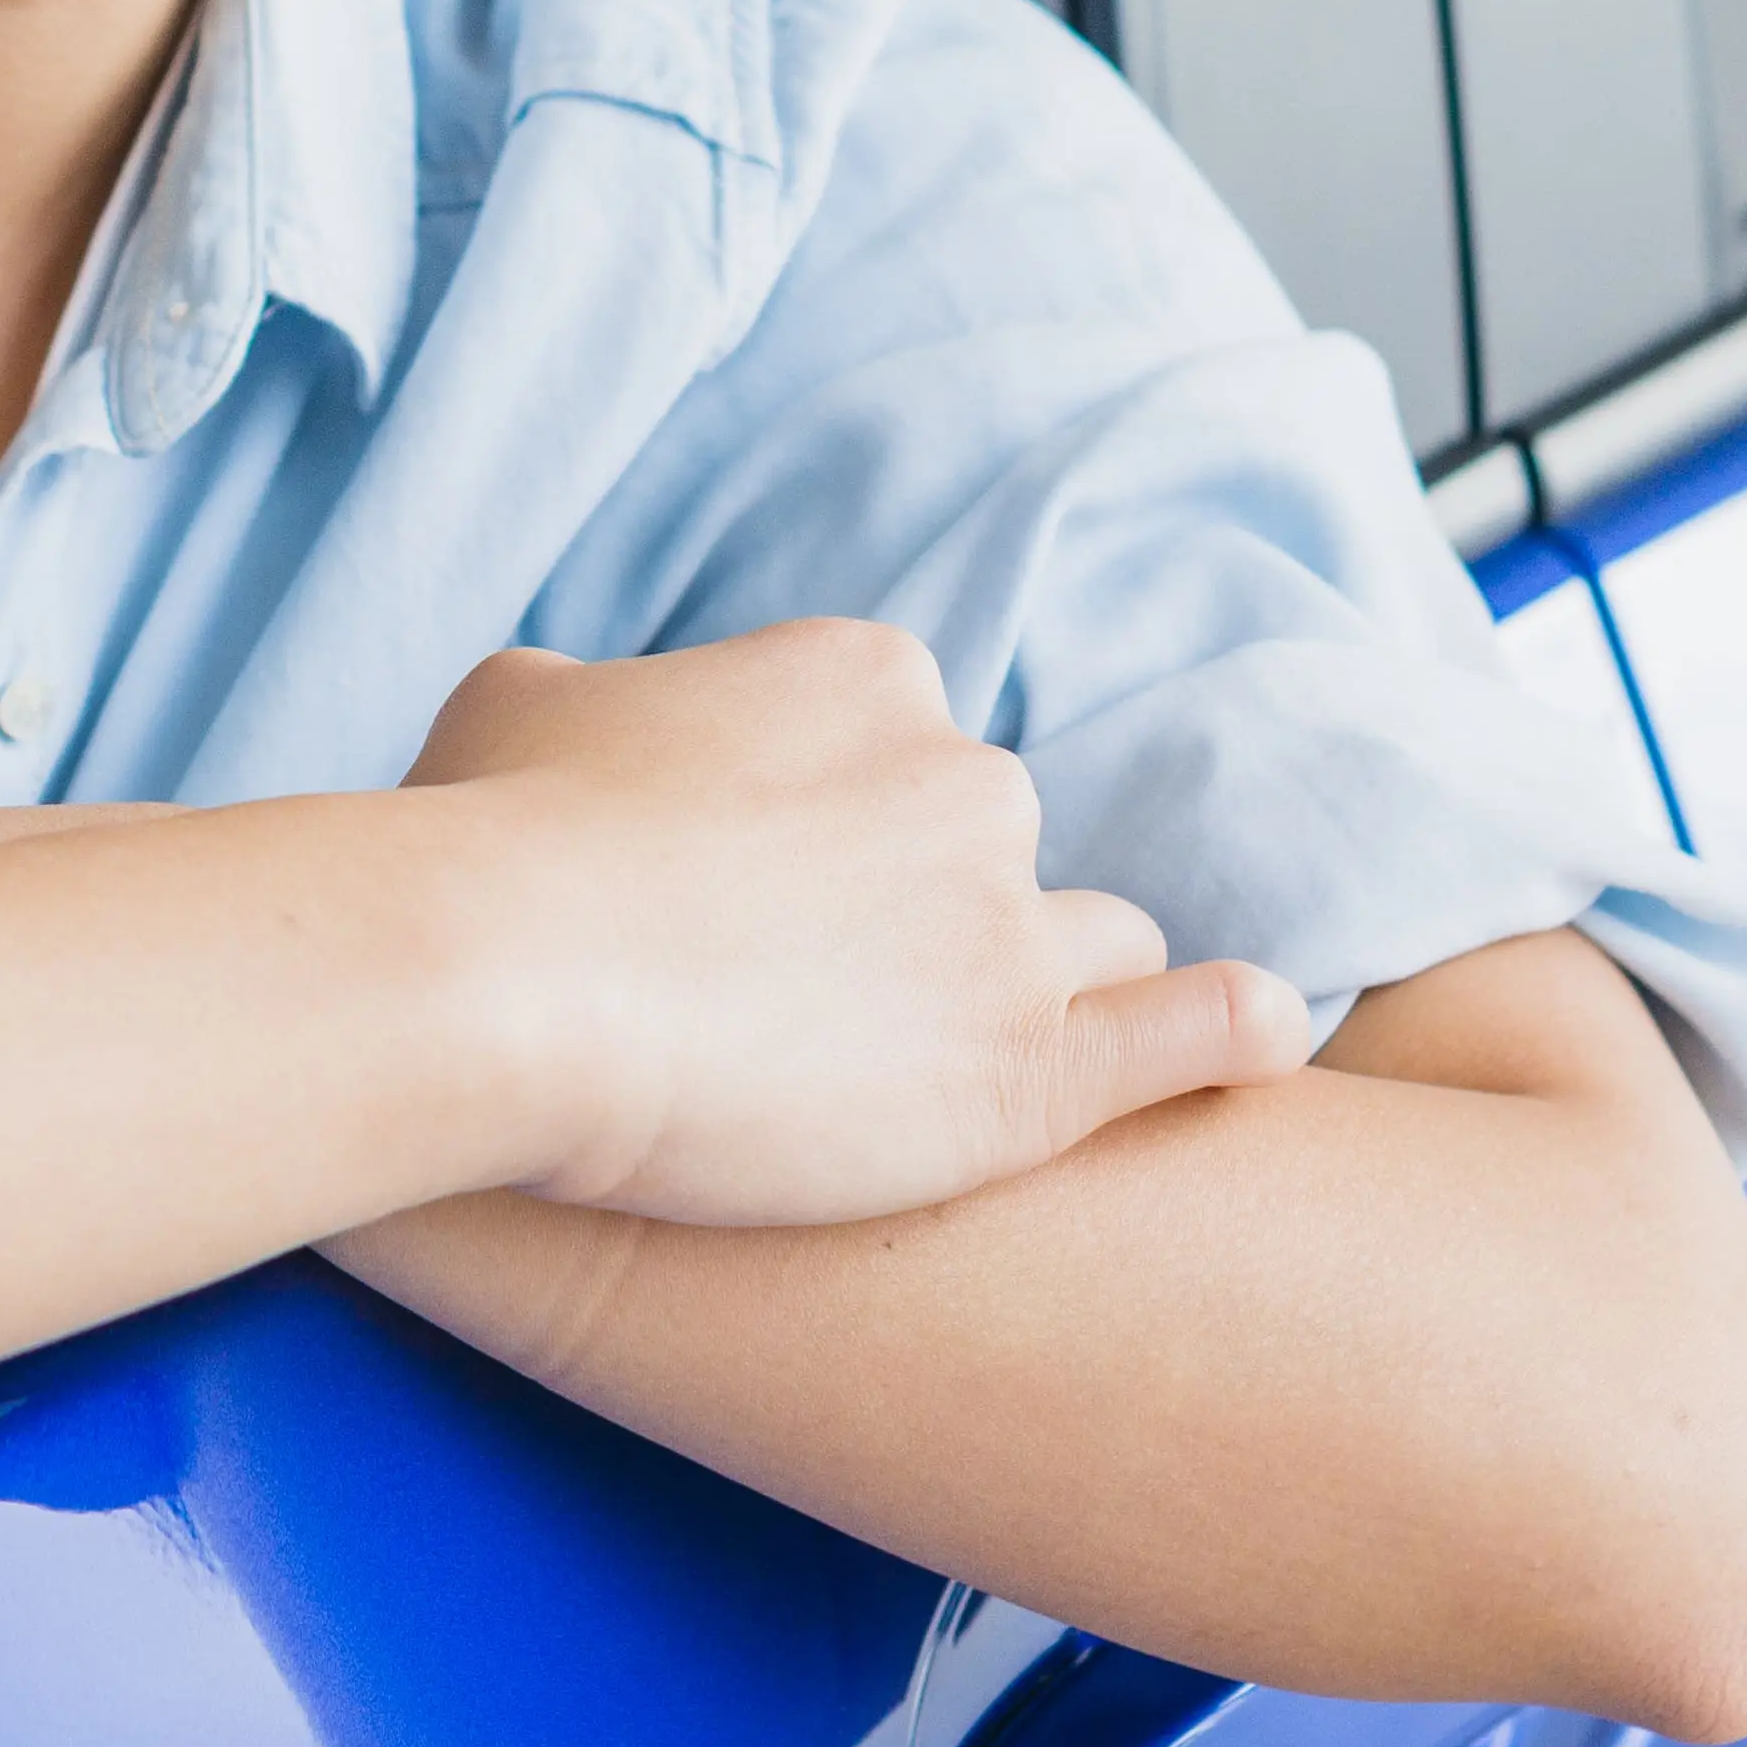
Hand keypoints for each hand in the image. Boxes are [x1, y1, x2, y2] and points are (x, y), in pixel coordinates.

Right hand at [401, 618, 1310, 1227]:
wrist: (506, 977)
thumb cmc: (488, 837)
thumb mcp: (517, 703)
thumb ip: (594, 702)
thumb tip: (590, 724)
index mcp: (865, 676)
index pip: (904, 749)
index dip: (838, 836)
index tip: (761, 902)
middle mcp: (966, 779)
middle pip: (994, 849)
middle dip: (925, 922)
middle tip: (803, 1006)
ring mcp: (1008, 927)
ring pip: (1090, 943)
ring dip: (1034, 990)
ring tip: (926, 1069)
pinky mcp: (1029, 1070)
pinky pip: (1186, 1032)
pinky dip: (1230, 1031)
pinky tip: (1258, 1035)